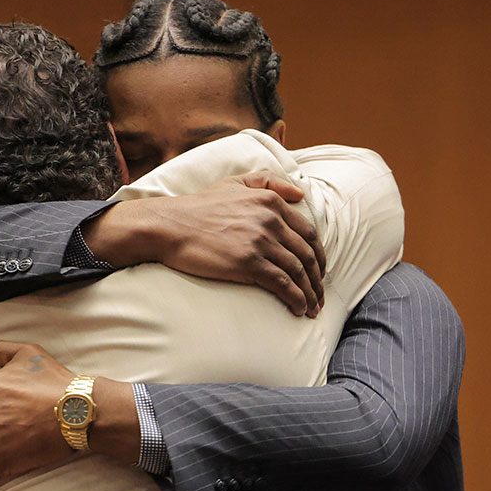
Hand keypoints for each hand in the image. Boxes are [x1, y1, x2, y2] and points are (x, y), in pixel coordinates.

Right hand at [84, 171, 325, 316]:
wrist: (170, 226)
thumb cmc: (198, 206)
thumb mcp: (233, 183)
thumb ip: (267, 181)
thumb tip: (300, 193)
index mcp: (270, 201)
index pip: (308, 232)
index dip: (319, 255)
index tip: (319, 271)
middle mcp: (270, 220)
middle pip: (307, 254)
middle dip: (318, 279)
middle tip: (319, 296)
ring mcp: (260, 242)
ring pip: (298, 271)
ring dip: (310, 293)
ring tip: (311, 308)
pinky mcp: (248, 263)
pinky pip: (283, 284)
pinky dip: (296, 298)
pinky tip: (298, 309)